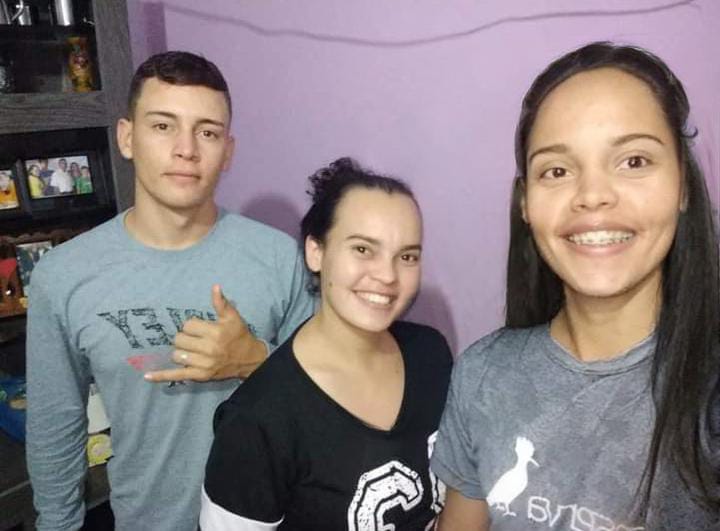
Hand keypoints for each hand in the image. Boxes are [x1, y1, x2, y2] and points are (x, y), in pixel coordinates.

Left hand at [144, 284, 267, 382]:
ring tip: (191, 350)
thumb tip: (215, 286)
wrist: (249, 360)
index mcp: (215, 333)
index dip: (192, 325)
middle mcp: (208, 349)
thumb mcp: (232, 317)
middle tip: (195, 339)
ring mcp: (203, 364)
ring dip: (180, 351)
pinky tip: (147, 376)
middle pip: (179, 339)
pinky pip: (176, 375)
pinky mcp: (200, 376)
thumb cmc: (239, 335)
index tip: (201, 328)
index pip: (188, 325)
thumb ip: (221, 303)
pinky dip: (161, 376)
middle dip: (185, 337)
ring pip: (177, 355)